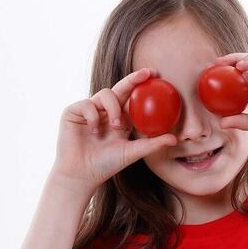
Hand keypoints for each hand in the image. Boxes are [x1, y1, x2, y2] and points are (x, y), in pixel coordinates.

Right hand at [51, 68, 177, 191]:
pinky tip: (94, 131)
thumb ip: (152, 144)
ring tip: (116, 126)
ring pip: (105, 95)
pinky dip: (93, 116)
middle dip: (133, 79)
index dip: (142, 84)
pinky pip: (87, 104)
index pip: (132, 97)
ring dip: (113, 109)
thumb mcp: (133, 152)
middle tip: (146, 74)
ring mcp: (89, 109)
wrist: (81, 174)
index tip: (157, 74)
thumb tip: (175, 139)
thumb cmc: (106, 164)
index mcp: (119, 117)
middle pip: (120, 88)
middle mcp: (105, 110)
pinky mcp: (73, 111)